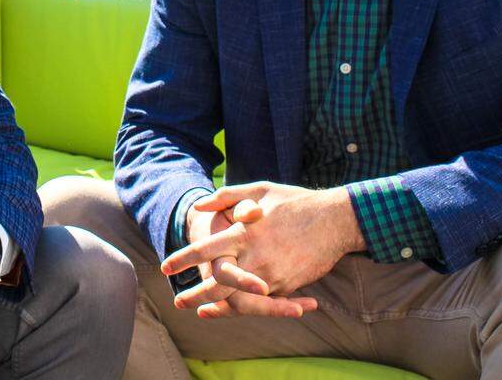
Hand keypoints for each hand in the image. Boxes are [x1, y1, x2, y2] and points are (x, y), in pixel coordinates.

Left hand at [162, 182, 363, 318]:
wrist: (336, 220)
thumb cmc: (294, 201)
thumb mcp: (258, 190)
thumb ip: (227, 196)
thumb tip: (200, 203)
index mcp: (244, 232)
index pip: (206, 249)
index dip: (184, 259)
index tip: (166, 268)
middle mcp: (255, 256)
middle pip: (218, 283)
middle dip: (196, 295)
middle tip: (178, 302)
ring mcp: (272, 274)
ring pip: (239, 299)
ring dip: (218, 308)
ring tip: (201, 311)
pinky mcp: (287, 285)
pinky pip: (261, 302)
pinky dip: (243, 307)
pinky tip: (230, 309)